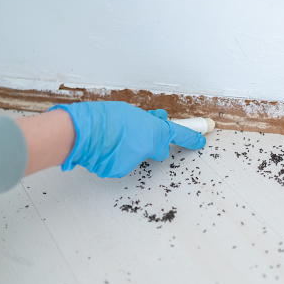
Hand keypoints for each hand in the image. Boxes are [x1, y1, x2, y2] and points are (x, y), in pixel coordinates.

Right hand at [49, 101, 205, 177]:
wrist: (83, 132)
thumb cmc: (103, 117)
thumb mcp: (130, 112)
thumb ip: (145, 122)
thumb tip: (151, 125)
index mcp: (155, 130)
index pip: (179, 135)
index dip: (192, 137)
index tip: (201, 140)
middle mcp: (149, 148)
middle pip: (157, 150)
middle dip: (149, 143)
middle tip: (133, 135)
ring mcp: (135, 162)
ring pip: (136, 157)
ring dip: (128, 150)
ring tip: (111, 138)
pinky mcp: (120, 171)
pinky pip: (121, 164)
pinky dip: (114, 158)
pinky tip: (105, 148)